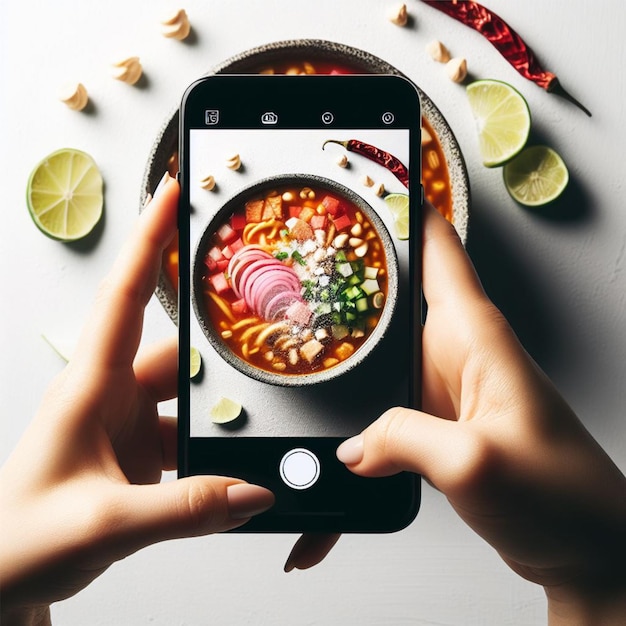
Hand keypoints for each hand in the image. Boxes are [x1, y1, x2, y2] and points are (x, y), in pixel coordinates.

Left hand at [0, 174, 273, 623]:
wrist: (5, 577)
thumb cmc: (23, 538)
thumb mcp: (105, 522)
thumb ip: (188, 509)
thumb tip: (254, 491)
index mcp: (89, 386)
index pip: (124, 295)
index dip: (150, 239)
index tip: (174, 193)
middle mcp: (110, 395)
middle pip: (176, 352)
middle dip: (217, 345)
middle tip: (262, 332)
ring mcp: (127, 423)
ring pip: (189, 398)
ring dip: (219, 413)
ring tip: (256, 426)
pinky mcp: (140, 453)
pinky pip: (189, 436)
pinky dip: (214, 449)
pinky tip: (233, 467)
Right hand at [286, 203, 625, 622]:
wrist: (583, 547)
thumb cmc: (562, 496)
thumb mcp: (473, 462)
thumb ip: (401, 440)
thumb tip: (352, 444)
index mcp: (473, 335)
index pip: (436, 247)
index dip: (403, 207)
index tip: (368, 178)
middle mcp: (456, 352)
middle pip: (392, 297)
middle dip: (346, 282)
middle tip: (296, 268)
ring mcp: (442, 389)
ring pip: (379, 356)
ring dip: (342, 356)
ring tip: (293, 354)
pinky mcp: (435, 424)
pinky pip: (382, 409)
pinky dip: (354, 424)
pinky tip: (336, 451)